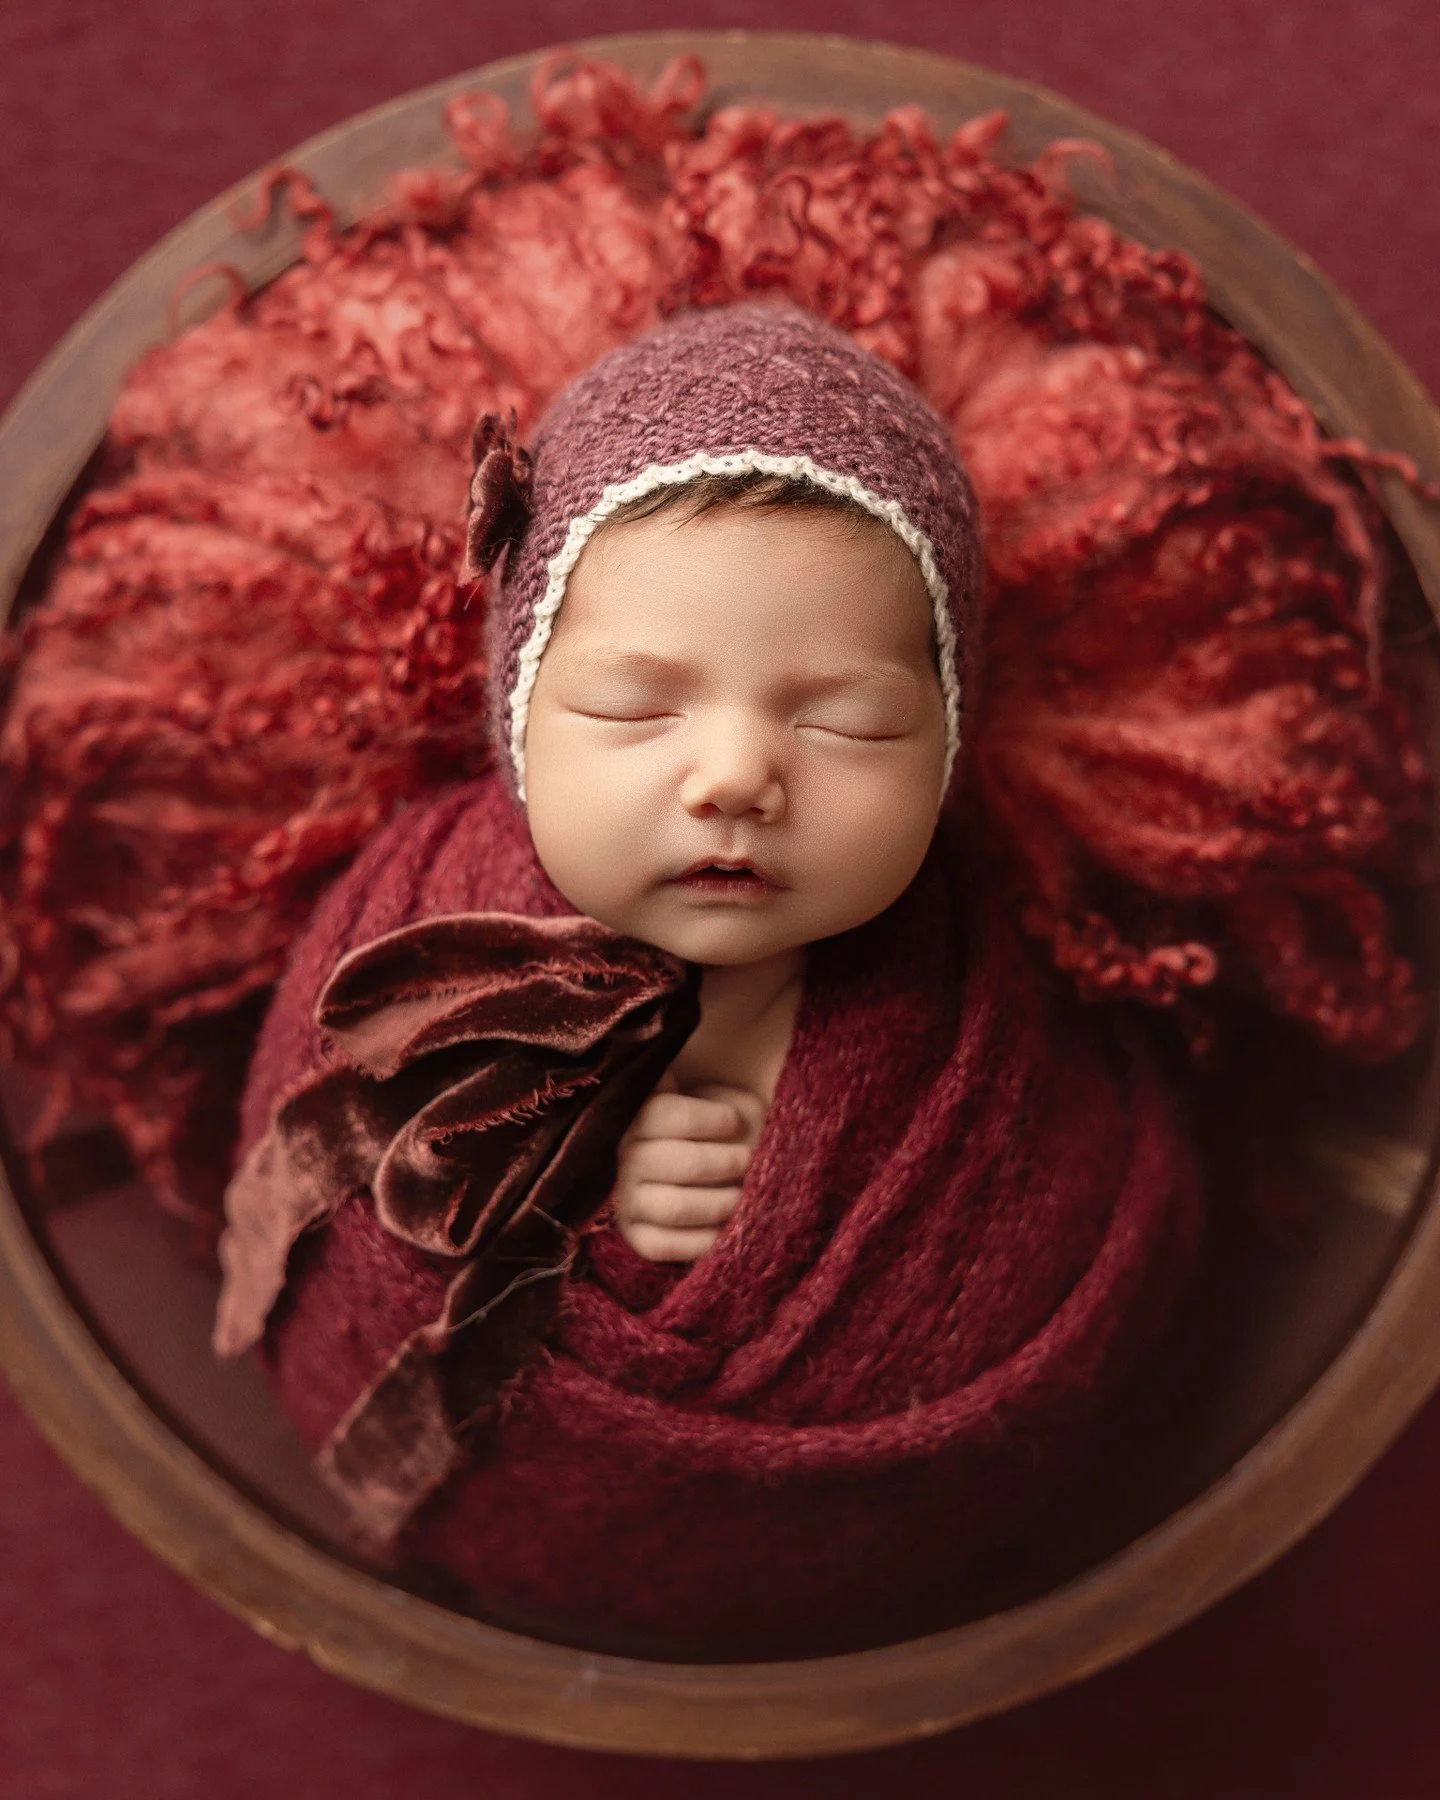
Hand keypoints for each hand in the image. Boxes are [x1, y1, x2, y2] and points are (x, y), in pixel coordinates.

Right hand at [609, 1073, 765, 1262]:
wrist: (709, 1157)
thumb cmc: (710, 1121)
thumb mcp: (704, 1088)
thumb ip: (690, 1074)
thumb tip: (668, 1077)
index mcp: (636, 1116)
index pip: (666, 1114)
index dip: (711, 1119)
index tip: (736, 1122)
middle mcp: (623, 1158)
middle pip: (683, 1162)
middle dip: (727, 1162)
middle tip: (748, 1160)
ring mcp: (626, 1200)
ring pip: (677, 1207)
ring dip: (721, 1202)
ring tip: (742, 1193)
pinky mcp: (636, 1236)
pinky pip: (664, 1247)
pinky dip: (701, 1240)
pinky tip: (723, 1227)